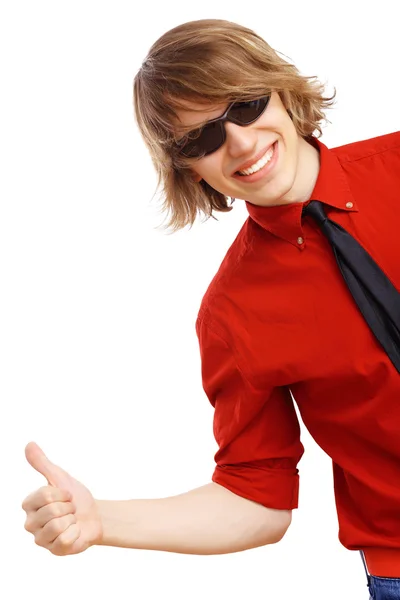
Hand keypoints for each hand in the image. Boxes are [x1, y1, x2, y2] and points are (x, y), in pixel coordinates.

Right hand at [22, 441, 102, 555]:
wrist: (95, 516)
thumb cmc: (76, 497)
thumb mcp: (60, 477)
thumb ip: (42, 463)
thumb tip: (29, 444)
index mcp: (29, 504)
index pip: (44, 495)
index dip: (62, 493)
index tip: (66, 495)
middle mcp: (30, 523)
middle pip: (52, 510)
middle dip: (68, 507)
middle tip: (70, 510)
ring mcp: (40, 539)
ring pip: (57, 526)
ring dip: (72, 520)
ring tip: (71, 521)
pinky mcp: (54, 551)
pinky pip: (65, 539)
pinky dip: (76, 533)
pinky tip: (75, 532)